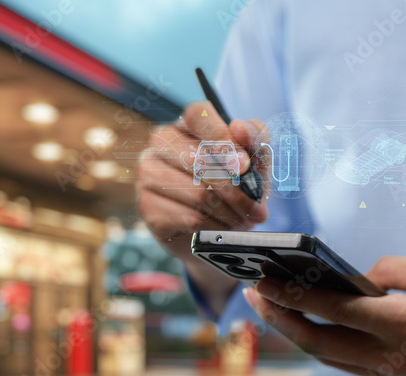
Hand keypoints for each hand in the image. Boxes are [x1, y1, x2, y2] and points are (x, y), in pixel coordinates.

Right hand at [137, 102, 269, 311]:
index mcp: (187, 124)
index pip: (198, 115)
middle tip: (258, 209)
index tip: (245, 164)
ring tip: (243, 220)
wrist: (212, 230)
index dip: (222, 138)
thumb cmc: (233, 188)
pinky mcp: (147, 205)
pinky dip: (214, 227)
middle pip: (199, 160)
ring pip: (196, 193)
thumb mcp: (254, 162)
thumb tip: (240, 128)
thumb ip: (255, 141)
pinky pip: (188, 218)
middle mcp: (161, 142)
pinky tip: (223, 228)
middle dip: (236, 190)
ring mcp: (149, 173)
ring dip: (228, 212)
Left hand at [243, 256, 405, 375]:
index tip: (262, 280)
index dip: (291, 295)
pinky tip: (316, 327)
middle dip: (279, 319)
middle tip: (254, 296)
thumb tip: (360, 279)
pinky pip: (351, 365)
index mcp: (402, 326)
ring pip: (330, 358)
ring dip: (298, 335)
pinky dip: (326, 346)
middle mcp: (391, 358)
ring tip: (275, 310)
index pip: (331, 310)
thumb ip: (393, 271)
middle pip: (317, 343)